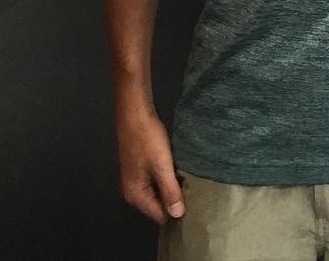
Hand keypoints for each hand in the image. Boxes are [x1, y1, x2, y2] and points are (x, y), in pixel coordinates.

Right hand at [116, 105, 184, 224]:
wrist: (135, 114)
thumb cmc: (148, 140)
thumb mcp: (162, 166)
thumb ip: (170, 191)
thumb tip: (177, 215)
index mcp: (135, 194)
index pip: (158, 215)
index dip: (176, 212)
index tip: (194, 205)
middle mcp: (132, 190)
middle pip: (158, 204)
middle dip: (175, 200)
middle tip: (196, 192)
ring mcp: (136, 178)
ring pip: (158, 191)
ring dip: (172, 187)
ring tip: (191, 182)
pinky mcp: (141, 167)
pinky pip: (157, 180)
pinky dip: (168, 177)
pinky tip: (181, 171)